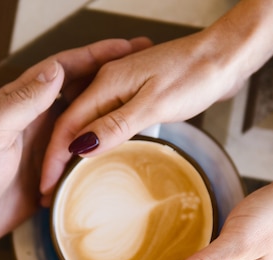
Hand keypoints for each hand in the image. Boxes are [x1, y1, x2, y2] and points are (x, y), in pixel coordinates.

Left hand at [0, 38, 151, 259]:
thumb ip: (22, 102)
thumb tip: (55, 70)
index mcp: (17, 104)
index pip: (61, 71)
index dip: (93, 56)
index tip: (124, 46)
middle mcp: (32, 123)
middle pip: (78, 93)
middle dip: (109, 80)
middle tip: (142, 72)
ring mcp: (40, 150)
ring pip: (82, 126)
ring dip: (108, 115)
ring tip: (140, 109)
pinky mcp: (45, 177)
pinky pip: (77, 160)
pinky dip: (96, 153)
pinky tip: (118, 152)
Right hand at [39, 0, 272, 201]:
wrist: (224, 56)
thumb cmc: (196, 74)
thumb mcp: (154, 104)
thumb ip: (116, 125)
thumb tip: (81, 147)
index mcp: (106, 84)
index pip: (67, 125)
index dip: (53, 157)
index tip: (47, 186)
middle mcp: (108, 84)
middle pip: (72, 124)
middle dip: (58, 158)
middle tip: (52, 191)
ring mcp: (122, 89)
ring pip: (88, 123)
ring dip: (75, 151)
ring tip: (67, 178)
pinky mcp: (137, 95)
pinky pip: (107, 121)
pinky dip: (96, 140)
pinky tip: (97, 154)